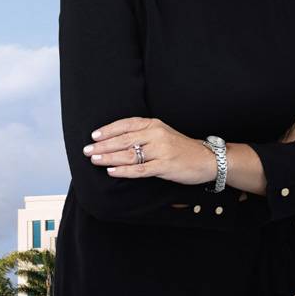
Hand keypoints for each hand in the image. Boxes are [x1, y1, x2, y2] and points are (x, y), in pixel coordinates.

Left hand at [82, 117, 215, 185]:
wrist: (207, 159)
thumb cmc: (182, 148)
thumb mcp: (163, 134)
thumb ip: (143, 134)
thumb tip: (114, 141)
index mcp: (155, 124)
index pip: (127, 124)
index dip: (109, 130)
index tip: (94, 135)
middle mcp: (157, 135)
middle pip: (124, 140)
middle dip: (103, 145)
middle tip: (87, 150)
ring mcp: (161, 150)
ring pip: (129, 154)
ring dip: (109, 158)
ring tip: (94, 160)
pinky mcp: (165, 166)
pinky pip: (140, 169)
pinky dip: (124, 171)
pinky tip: (111, 171)